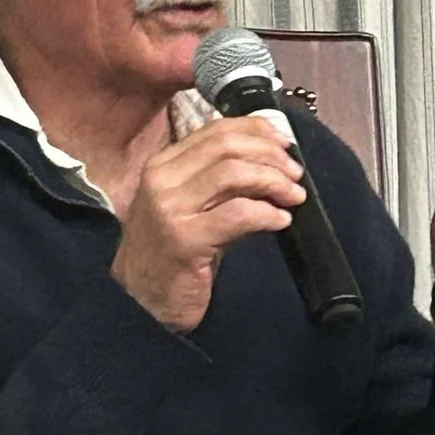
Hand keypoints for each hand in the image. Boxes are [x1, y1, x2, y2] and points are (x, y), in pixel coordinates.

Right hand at [112, 116, 305, 331]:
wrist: (140, 304)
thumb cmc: (170, 257)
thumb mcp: (190, 208)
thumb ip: (219, 184)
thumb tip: (271, 164)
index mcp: (161, 165)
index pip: (214, 130)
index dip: (256, 130)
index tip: (285, 142)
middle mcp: (161, 180)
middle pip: (226, 146)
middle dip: (270, 154)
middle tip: (295, 173)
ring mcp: (169, 209)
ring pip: (233, 174)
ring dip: (273, 181)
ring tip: (293, 196)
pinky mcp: (184, 239)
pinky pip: (237, 214)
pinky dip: (267, 213)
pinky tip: (281, 221)